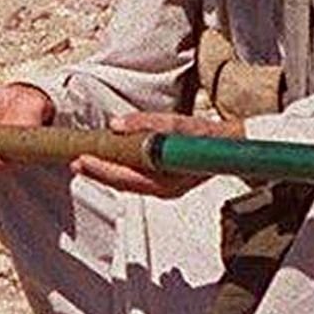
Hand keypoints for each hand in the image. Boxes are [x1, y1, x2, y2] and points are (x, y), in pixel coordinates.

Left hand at [78, 110, 241, 199]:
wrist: (238, 148)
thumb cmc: (211, 139)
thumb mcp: (179, 126)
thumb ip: (148, 124)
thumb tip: (117, 125)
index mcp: (168, 181)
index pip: (126, 178)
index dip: (102, 169)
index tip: (82, 159)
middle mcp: (165, 188)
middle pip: (124, 184)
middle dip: (99, 173)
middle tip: (76, 162)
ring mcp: (166, 186)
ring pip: (130, 183)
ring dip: (108, 172)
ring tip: (87, 162)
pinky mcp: (167, 180)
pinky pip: (138, 178)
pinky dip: (122, 170)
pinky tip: (112, 160)